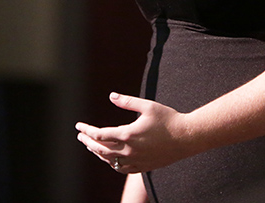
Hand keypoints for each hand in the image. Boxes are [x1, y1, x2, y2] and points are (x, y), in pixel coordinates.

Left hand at [75, 92, 196, 173]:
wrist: (186, 138)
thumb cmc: (168, 119)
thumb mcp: (147, 106)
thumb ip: (127, 101)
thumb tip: (111, 95)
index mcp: (128, 134)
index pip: (99, 134)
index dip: (87, 130)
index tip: (78, 126)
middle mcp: (129, 150)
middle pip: (101, 149)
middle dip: (88, 142)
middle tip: (80, 136)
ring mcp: (136, 161)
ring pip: (109, 160)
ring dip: (98, 152)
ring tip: (91, 145)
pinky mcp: (142, 166)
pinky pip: (121, 168)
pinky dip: (111, 162)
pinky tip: (109, 158)